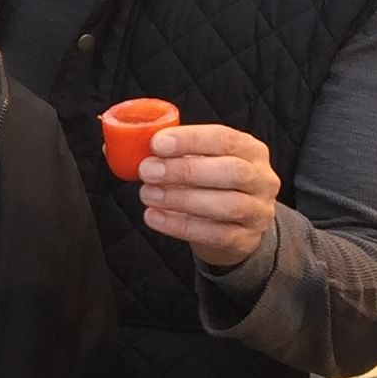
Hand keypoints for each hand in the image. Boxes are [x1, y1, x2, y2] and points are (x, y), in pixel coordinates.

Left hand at [136, 123, 280, 272]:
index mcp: (250, 150)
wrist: (235, 228)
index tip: (157, 143)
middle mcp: (262, 179)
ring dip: (180, 199)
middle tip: (147, 171)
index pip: (225, 138)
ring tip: (148, 194)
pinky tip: (155, 216)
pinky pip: (215, 234)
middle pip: (231, 171)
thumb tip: (114, 147)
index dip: (191, 140)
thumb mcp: (197, 161)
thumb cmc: (210, 185)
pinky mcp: (246, 239)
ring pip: (226, 204)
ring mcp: (258, 211)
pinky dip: (180, 225)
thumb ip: (166, 152)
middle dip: (185, 171)